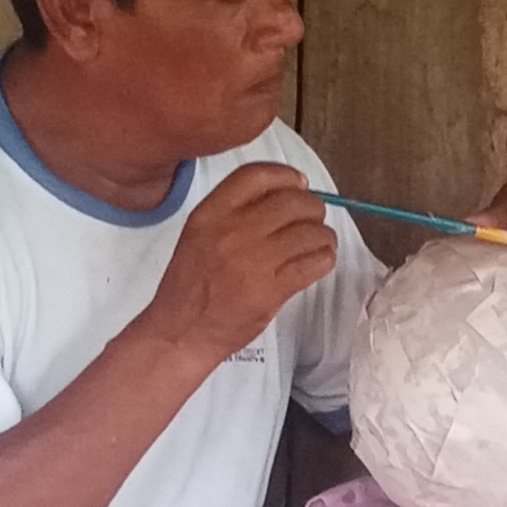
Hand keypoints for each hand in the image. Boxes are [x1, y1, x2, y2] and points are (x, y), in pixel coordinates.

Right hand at [137, 161, 336, 356]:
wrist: (182, 331)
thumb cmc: (191, 284)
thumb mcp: (200, 234)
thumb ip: (233, 212)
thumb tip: (286, 194)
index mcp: (211, 213)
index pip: (257, 176)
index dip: (286, 175)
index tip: (300, 184)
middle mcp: (232, 231)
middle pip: (291, 201)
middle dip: (312, 207)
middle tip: (314, 219)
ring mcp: (254, 261)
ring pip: (309, 232)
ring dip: (323, 235)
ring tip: (320, 242)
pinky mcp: (272, 290)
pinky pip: (314, 263)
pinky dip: (325, 258)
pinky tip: (320, 260)